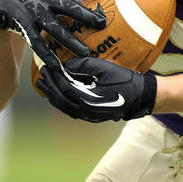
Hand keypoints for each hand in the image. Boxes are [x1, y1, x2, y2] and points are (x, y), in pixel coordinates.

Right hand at [0, 0, 107, 66]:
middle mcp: (46, 0)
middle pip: (69, 8)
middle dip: (86, 16)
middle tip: (102, 24)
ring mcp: (35, 13)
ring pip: (55, 29)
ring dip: (71, 41)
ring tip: (85, 53)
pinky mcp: (24, 26)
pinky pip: (37, 42)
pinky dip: (47, 54)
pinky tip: (56, 64)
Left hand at [35, 57, 156, 122]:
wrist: (141, 96)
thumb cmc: (125, 80)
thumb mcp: (106, 67)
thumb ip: (84, 65)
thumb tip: (66, 65)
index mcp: (87, 99)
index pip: (64, 86)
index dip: (54, 76)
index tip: (48, 65)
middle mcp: (85, 110)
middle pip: (60, 98)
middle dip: (49, 85)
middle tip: (42, 73)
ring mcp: (88, 116)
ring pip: (64, 107)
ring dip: (52, 95)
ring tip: (44, 85)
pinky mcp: (91, 117)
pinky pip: (71, 111)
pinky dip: (61, 102)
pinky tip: (58, 95)